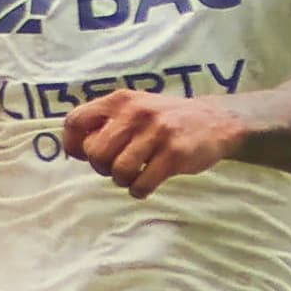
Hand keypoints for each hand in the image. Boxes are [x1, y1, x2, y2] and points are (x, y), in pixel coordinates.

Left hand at [61, 83, 242, 196]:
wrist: (217, 121)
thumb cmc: (166, 120)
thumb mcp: (135, 108)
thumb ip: (106, 122)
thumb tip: (76, 150)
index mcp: (120, 100)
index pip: (75, 122)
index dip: (73, 145)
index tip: (85, 156)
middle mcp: (136, 112)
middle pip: (95, 153)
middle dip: (102, 167)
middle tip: (118, 167)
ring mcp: (157, 132)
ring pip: (118, 171)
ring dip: (123, 180)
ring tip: (135, 174)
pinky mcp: (175, 153)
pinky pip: (142, 184)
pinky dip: (139, 190)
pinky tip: (147, 183)